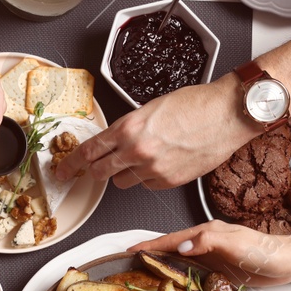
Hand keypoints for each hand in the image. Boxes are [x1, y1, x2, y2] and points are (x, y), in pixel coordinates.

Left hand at [58, 76, 250, 188]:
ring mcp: (153, 169)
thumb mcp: (151, 108)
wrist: (228, 113)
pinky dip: (149, 177)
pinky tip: (164, 161)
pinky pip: (147, 185)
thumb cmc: (195, 104)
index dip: (71, 163)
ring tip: (145, 156)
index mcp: (128, 128)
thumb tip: (113, 140)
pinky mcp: (170, 182)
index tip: (63, 170)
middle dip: (96, 171)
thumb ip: (128, 127)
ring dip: (126, 173)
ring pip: (123, 182)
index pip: (88, 151)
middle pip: (100, 172)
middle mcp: (137, 151)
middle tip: (97, 168)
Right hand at [130, 222, 290, 286]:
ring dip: (161, 267)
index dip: (148, 245)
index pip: (169, 239)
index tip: (128, 251)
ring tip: (143, 278)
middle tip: (128, 267)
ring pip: (179, 262)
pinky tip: (172, 287)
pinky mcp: (217, 270)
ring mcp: (210, 257)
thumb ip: (206, 241)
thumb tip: (179, 248)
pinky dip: (177, 278)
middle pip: (170, 249)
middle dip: (149, 255)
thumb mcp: (233, 242)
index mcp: (205, 233)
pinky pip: (191, 273)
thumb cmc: (261, 251)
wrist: (285, 262)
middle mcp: (204, 243)